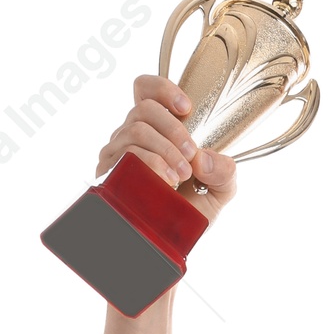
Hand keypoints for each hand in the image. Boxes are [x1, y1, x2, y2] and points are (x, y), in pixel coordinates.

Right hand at [95, 74, 238, 224]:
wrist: (174, 244)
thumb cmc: (192, 211)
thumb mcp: (220, 189)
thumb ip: (225, 170)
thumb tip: (204, 159)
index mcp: (156, 129)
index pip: (145, 90)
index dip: (162, 89)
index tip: (186, 108)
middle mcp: (132, 136)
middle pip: (143, 108)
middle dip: (173, 129)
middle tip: (191, 155)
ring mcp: (117, 154)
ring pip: (136, 131)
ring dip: (165, 150)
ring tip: (182, 176)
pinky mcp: (109, 175)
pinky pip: (125, 156)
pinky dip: (150, 165)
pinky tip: (165, 182)